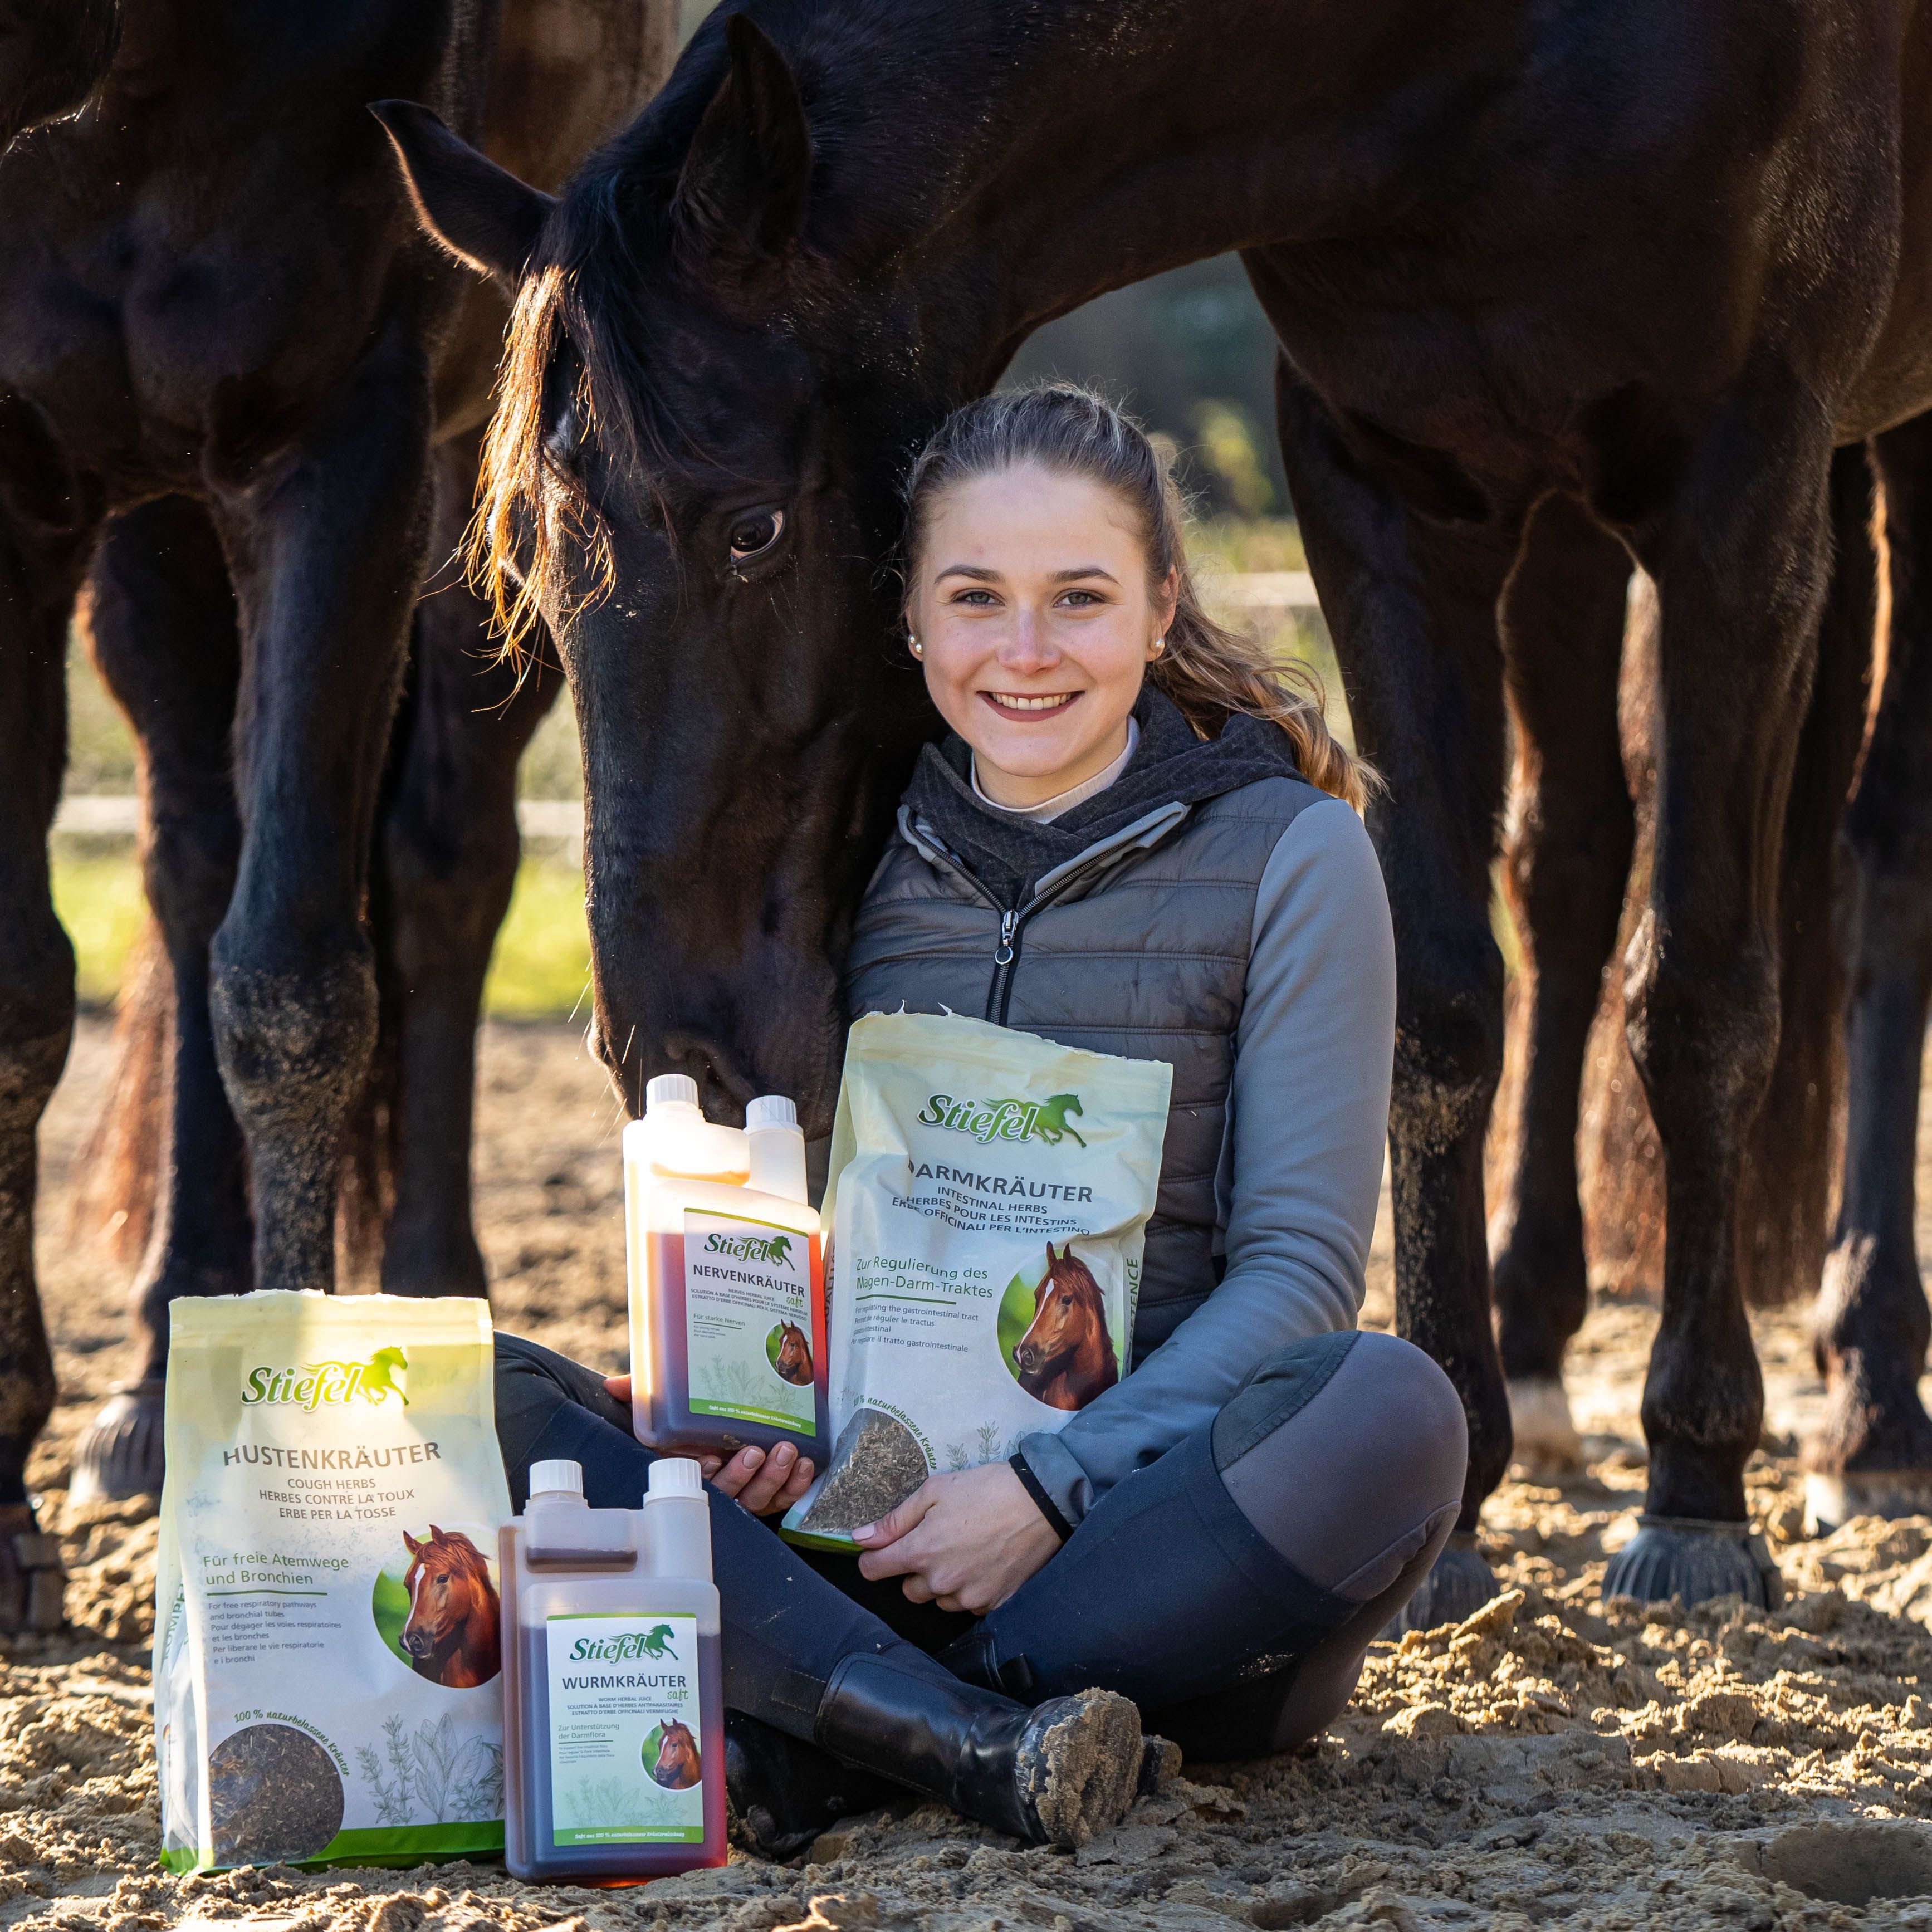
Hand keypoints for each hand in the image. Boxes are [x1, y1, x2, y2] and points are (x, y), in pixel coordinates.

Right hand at [603, 1374, 814, 1517]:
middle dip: (744, 1476)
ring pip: (760, 1499)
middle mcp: (719, 1483)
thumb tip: (613, 1386)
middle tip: (756, 1452)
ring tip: (787, 1452)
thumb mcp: (667, 1402)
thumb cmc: (693, 1415)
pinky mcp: (773, 1491)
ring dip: (775, 1478)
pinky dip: (797, 1485)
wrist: (733, 1410)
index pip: (695, 1480)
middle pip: (731, 1494)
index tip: (709, 1458)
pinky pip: (786, 1497)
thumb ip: (643, 1393)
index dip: (703, 1473)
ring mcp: (747, 1490)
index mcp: (690, 1467)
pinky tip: (806, 1466)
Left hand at [851, 1461, 1060, 1612]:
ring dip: (941, 1582)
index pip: (874, 1570)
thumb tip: (860, 1538)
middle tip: (936, 1541)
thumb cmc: (986, 1490)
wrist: (1040, 1503)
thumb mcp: (934, 1491)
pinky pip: (967, 1605)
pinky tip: (981, 1564)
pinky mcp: (992, 1604)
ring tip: (963, 1551)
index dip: (873, 1558)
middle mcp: (940, 1582)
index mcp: (920, 1552)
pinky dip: (968, 1589)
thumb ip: (894, 1519)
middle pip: (907, 1590)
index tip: (881, 1550)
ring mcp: (967, 1597)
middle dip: (914, 1569)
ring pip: (938, 1600)